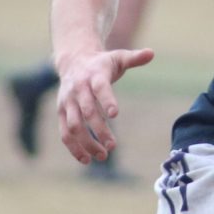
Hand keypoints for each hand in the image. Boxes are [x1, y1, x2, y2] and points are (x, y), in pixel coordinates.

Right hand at [56, 47, 154, 163]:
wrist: (74, 61)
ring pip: (73, 125)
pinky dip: (73, 147)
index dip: (107, 100)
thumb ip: (135, 58)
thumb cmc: (102, 63)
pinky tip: (86, 160)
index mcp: (94, 76)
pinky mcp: (61, 112)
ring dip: (86, 143)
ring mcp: (67, 102)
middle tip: (113, 146)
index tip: (115, 115)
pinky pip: (64, 133)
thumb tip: (151, 53)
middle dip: (99, 130)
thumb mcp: (118, 57)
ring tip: (103, 156)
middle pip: (87, 112)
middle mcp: (78, 89)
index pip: (100, 88)